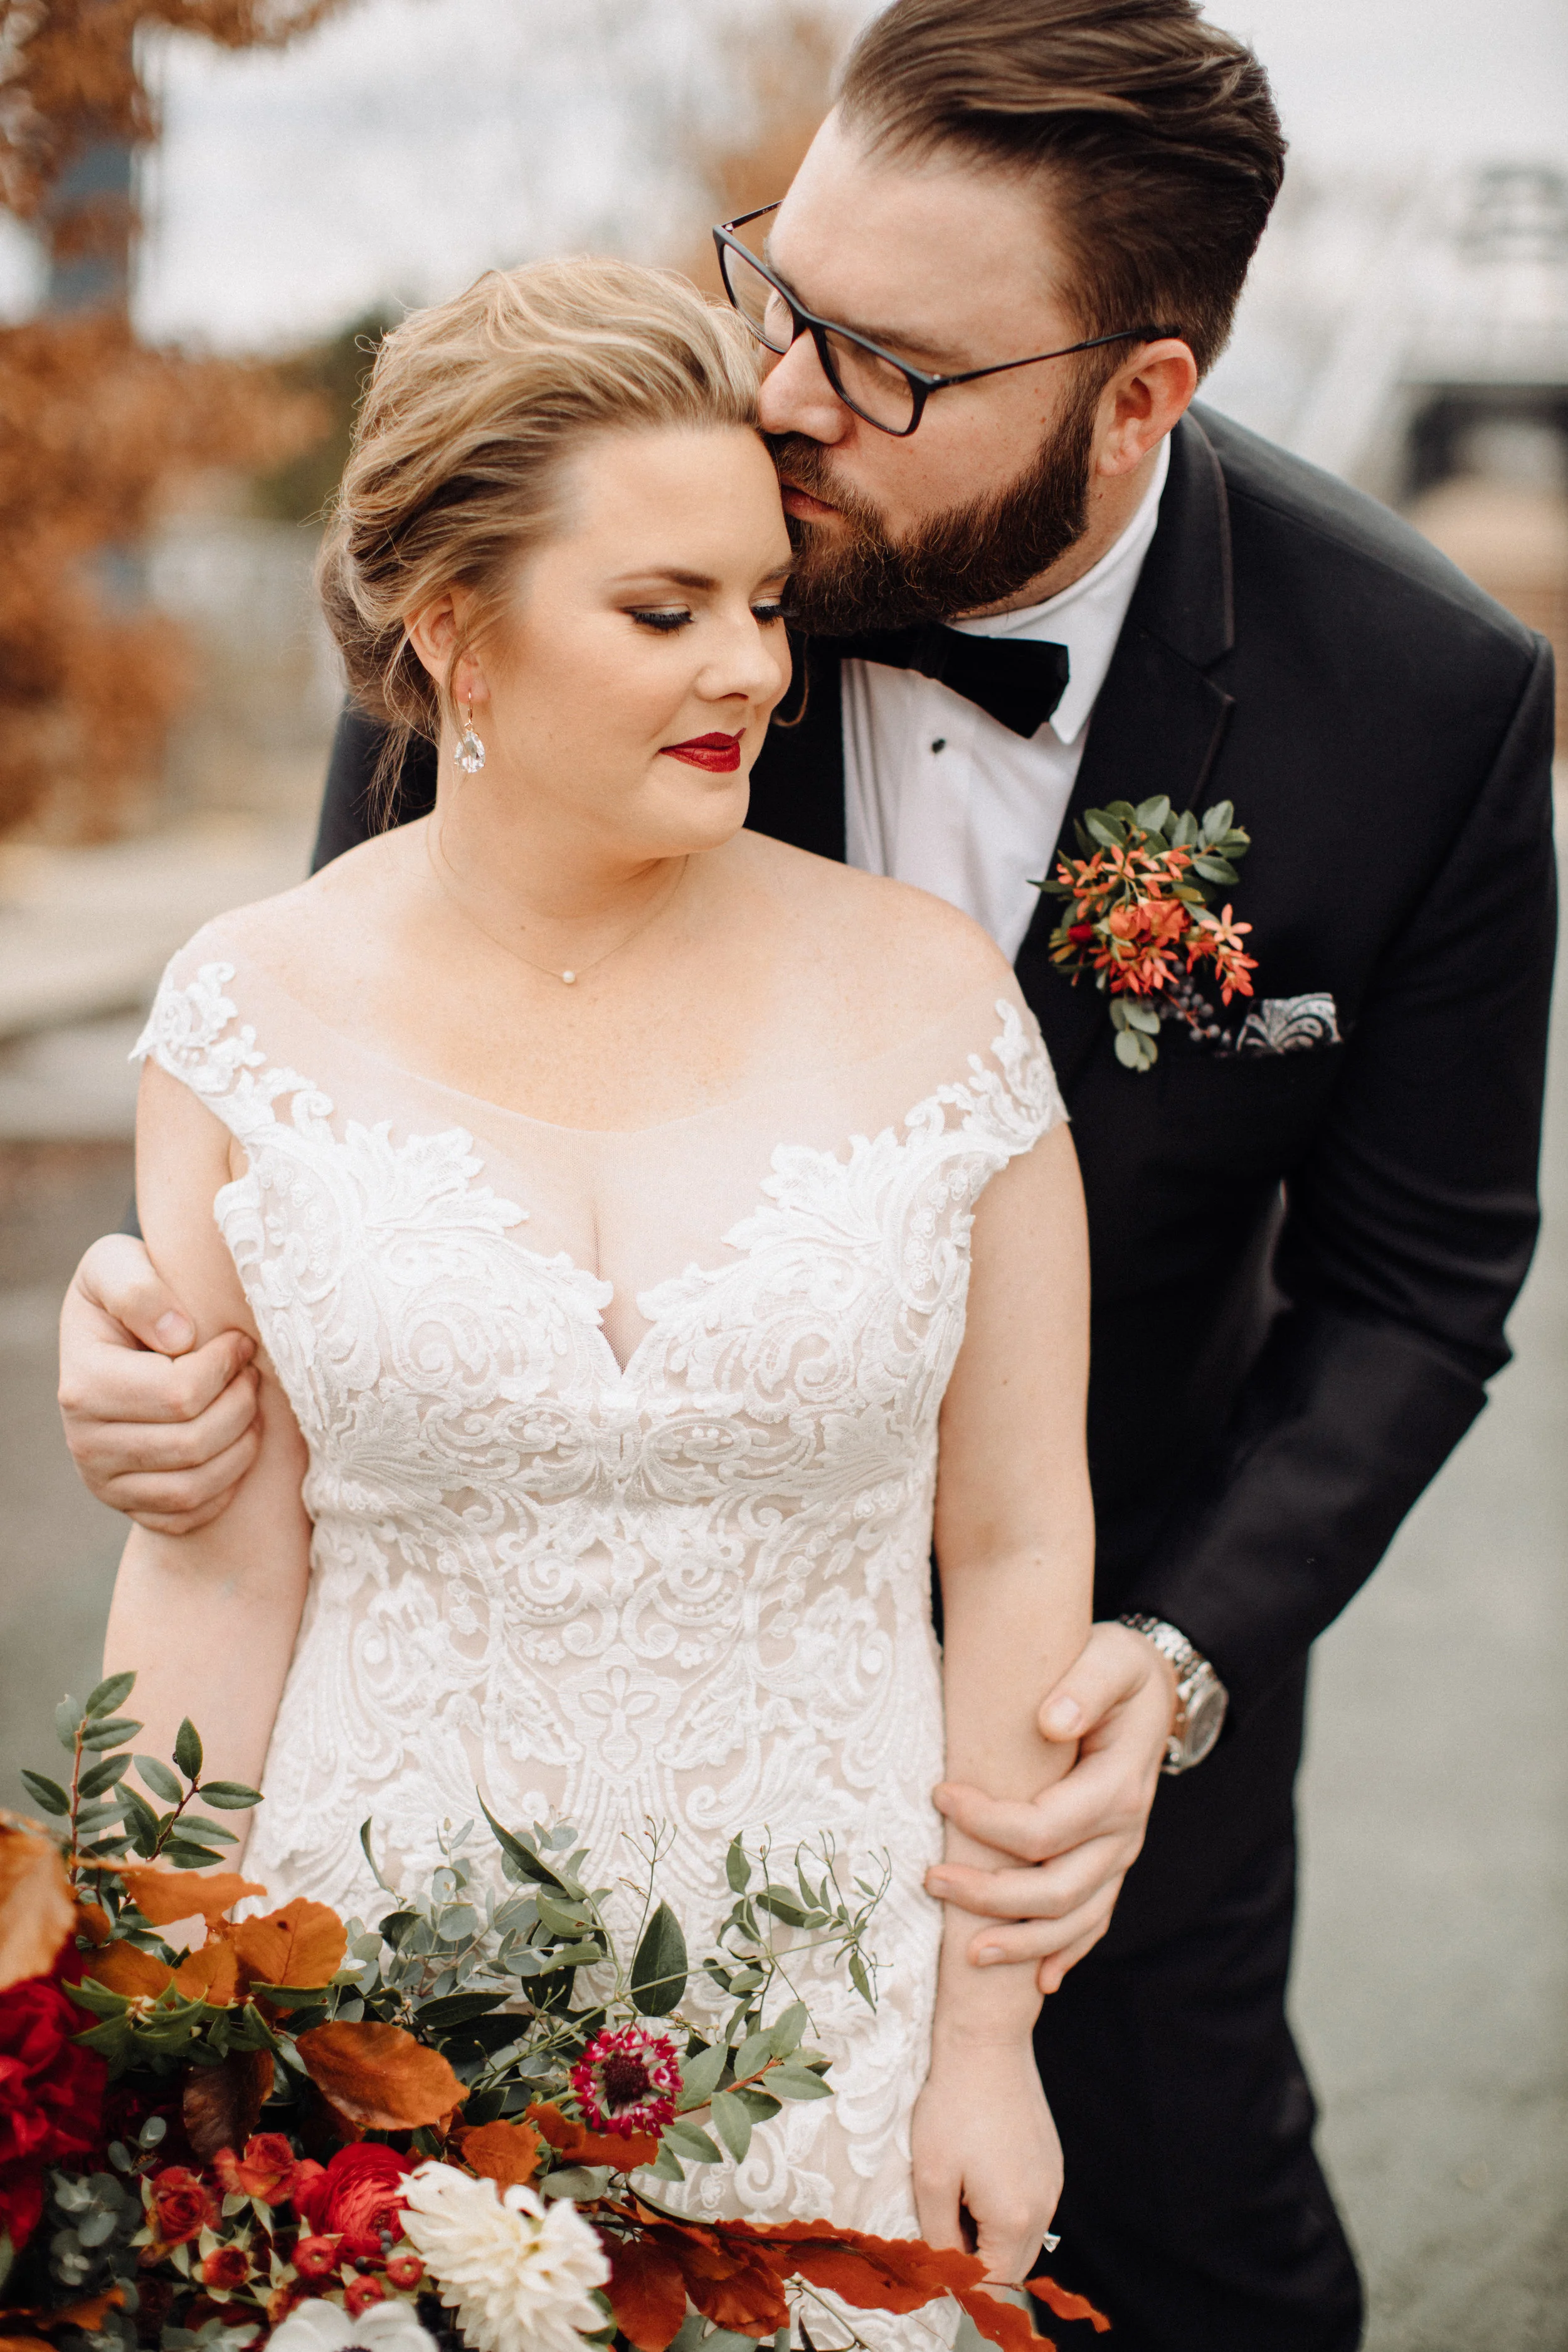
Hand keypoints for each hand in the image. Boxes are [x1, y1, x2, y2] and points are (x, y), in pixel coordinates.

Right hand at [58, 1235, 260, 1533]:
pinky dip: (225, 1485)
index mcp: (83, 1385)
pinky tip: (235, 1444)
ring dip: (241, 1445)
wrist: (116, 1336)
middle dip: (241, 1404)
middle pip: (193, 1443)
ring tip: (250, 1405)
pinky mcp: (129, 1505)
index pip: (179, 1394)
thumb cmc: (129, 1295)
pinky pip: (189, 1515)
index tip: (241, 1343)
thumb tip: (177, 1337)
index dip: (225, 1368)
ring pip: (195, 1486)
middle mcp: (86, 1443)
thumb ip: (139, 1287)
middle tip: (254, 1374)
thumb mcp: (117, 1263)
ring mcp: (105, 1481)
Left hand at [912, 2042, 1061, 2282]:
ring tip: (958, 2200)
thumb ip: (939, 2237)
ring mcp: (1053, 2182)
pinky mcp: (1053, 2162)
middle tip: (941, 2231)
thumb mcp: (932, 2177)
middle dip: (978, 2263)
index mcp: (1014, 2218)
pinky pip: (1033, 2206)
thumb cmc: (953, 2106)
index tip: (932, 2261)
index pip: (991, 2282)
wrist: (987, 2043)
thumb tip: (944, 2273)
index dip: (958, 2281)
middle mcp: (1044, 2207)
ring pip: (1025, 2238)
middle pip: (1014, 2266)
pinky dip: (1007, 2210)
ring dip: (992, 2237)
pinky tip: (980, 2177)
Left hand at [925, 1619, 1175, 1993]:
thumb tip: (1050, 1722)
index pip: (1044, 1828)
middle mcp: (1124, 1833)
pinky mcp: (1110, 1864)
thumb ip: (1085, 1686)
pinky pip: (1094, 1921)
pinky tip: (1038, 1981)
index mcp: (1118, 1787)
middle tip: (930, 1879)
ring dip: (1019, 1942)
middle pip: (1055, 1890)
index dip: (988, 1823)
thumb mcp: (1111, 1658)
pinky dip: (1065, 1952)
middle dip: (990, 1896)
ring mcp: (1120, 1855)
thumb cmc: (1119, 1667)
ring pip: (1073, 1920)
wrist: (1152, 1687)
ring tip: (966, 1953)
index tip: (940, 1796)